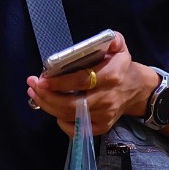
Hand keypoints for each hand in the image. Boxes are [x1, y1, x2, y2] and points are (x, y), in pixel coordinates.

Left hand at [25, 31, 156, 137]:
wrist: (136, 89)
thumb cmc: (121, 65)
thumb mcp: (120, 46)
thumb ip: (113, 39)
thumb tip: (107, 39)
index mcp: (111, 76)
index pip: (81, 82)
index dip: (60, 82)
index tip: (41, 79)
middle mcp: (108, 98)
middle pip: (73, 104)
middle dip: (48, 97)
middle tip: (32, 86)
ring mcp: (105, 115)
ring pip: (71, 116)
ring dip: (49, 106)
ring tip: (35, 93)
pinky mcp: (102, 127)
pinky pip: (78, 130)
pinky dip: (62, 122)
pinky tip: (52, 109)